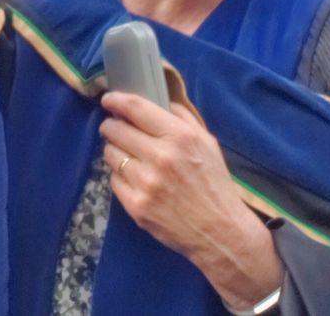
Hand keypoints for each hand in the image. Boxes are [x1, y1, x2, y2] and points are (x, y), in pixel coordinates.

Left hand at [100, 92, 280, 306]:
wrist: (221, 231)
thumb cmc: (215, 184)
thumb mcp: (208, 143)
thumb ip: (183, 118)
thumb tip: (157, 100)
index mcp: (180, 137)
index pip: (136, 108)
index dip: (116, 100)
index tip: (108, 99)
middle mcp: (161, 157)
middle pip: (116, 130)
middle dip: (111, 126)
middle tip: (114, 128)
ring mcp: (146, 183)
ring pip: (111, 154)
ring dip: (115, 151)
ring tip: (128, 156)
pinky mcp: (136, 206)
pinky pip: (114, 180)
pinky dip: (121, 177)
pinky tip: (134, 179)